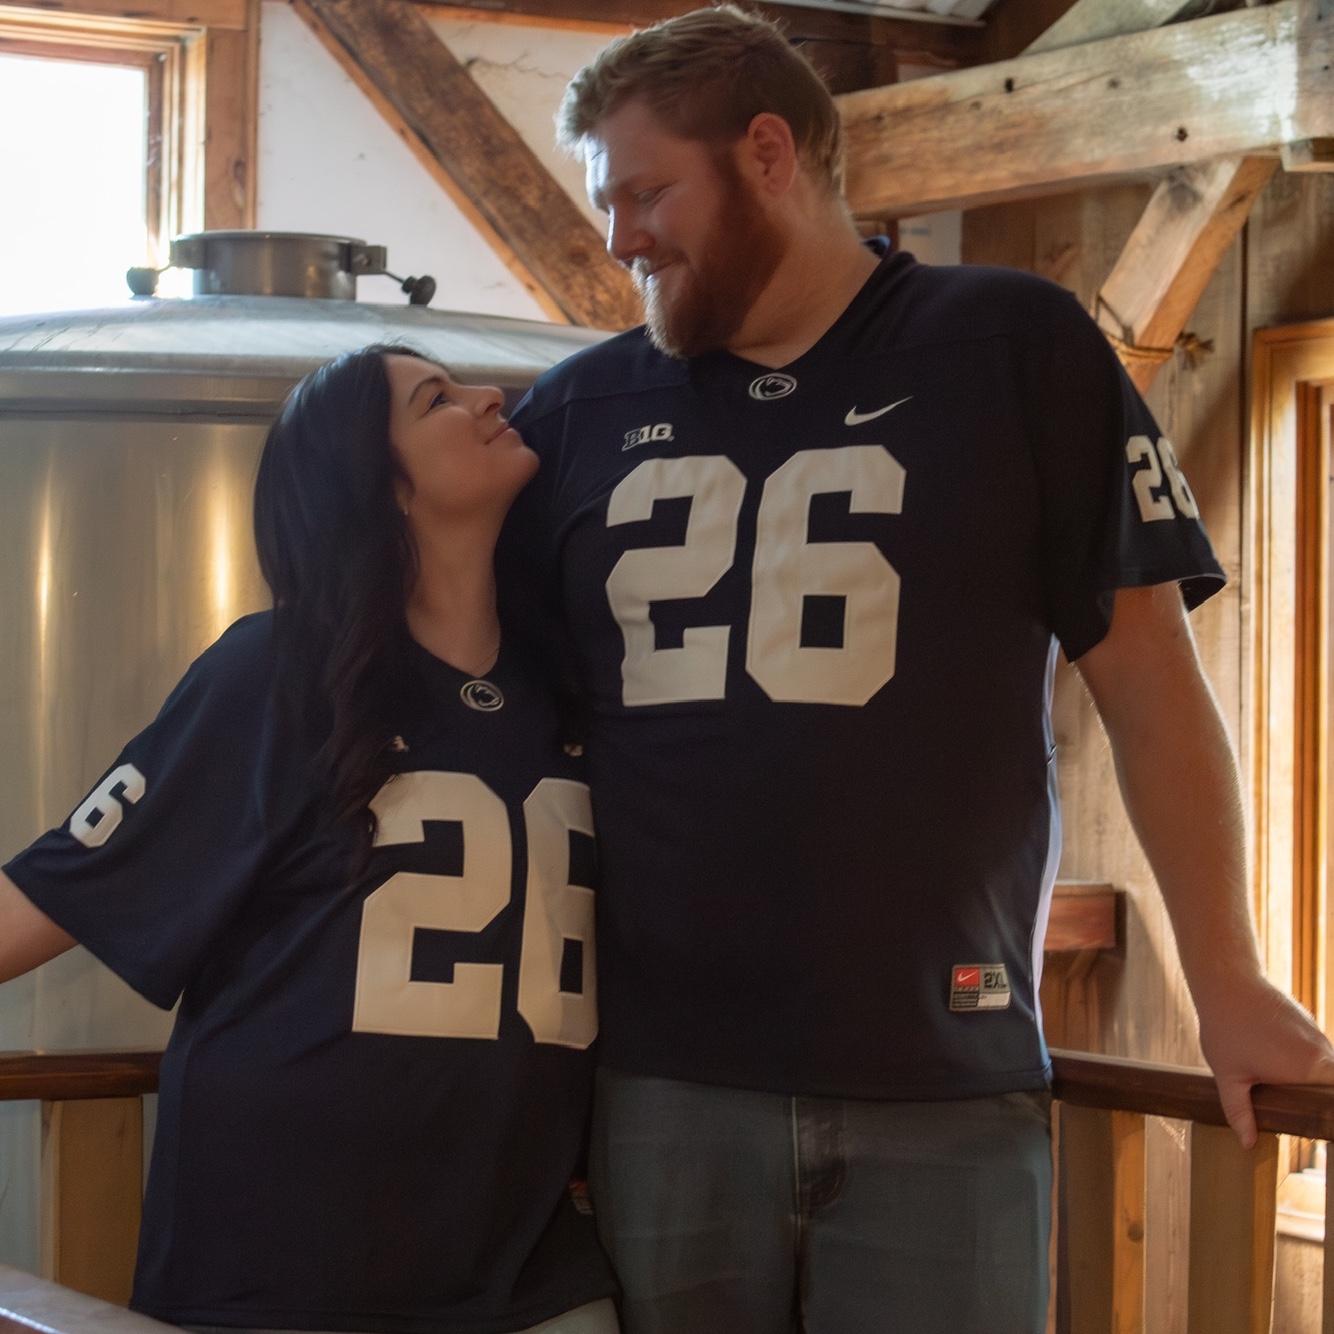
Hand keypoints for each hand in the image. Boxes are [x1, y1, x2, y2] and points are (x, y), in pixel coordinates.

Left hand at [1196, 974, 1333, 1148]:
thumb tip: (1247, 1144)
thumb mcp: (1228, 1075)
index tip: (1320, 1122)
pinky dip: (1303, 1061)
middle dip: (1317, 1099)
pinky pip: (1316, 1051)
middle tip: (1296, 1108)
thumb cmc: (1225, 1028)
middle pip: (1330, 1086)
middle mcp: (1322, 1052)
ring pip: (1325, 1068)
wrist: (1225, 981)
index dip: (1329, 1113)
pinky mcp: (1309, 1023)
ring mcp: (1317, 1034)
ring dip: (1309, 1079)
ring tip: (1278, 1080)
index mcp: (1310, 1069)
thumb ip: (1240, 1112)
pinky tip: (1277, 1060)